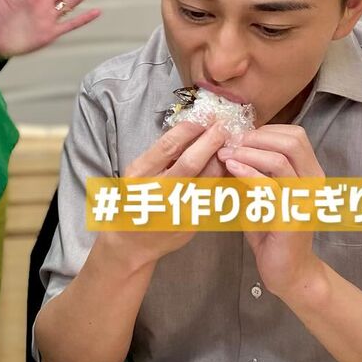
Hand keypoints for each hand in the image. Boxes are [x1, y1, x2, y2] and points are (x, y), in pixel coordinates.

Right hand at [101, 120, 229, 270]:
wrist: (132, 243)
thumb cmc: (135, 200)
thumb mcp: (137, 174)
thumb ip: (160, 156)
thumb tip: (190, 129)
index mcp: (140, 176)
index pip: (167, 146)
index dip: (189, 129)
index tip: (204, 117)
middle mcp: (158, 193)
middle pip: (190, 162)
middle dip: (210, 141)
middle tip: (223, 126)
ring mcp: (177, 210)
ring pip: (207, 180)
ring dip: (221, 159)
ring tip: (229, 144)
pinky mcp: (193, 223)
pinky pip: (214, 196)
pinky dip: (223, 179)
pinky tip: (229, 167)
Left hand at [219, 125, 325, 299]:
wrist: (286, 270)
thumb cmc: (271, 229)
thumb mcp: (260, 192)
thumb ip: (252, 169)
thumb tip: (229, 144)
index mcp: (310, 172)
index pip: (295, 135)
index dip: (265, 130)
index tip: (239, 136)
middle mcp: (314, 183)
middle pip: (293, 142)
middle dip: (257, 137)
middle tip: (230, 142)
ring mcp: (304, 200)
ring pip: (280, 161)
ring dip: (248, 152)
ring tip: (225, 153)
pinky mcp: (291, 218)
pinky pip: (269, 186)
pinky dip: (247, 172)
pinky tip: (230, 167)